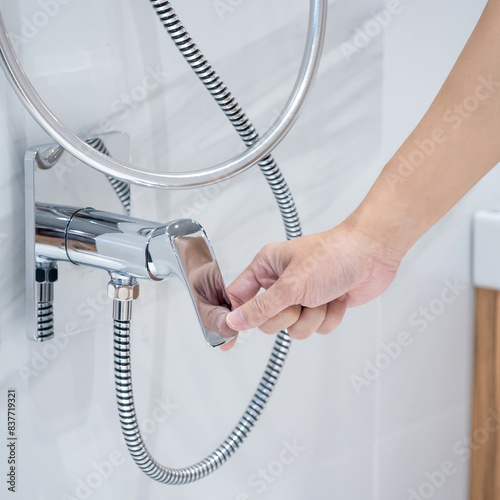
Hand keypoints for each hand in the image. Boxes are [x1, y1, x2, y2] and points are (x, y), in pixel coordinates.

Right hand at [221, 220, 402, 349]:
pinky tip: (337, 299)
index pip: (239, 295)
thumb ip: (261, 307)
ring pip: (294, 329)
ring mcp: (302, 296)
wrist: (372, 255)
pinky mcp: (321, 307)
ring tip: (324, 297)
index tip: (226, 338)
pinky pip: (316, 329)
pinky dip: (329, 318)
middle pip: (268, 320)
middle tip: (301, 300)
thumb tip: (235, 322)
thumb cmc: (333, 255)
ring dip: (313, 317)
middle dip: (289, 316)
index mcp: (267, 267)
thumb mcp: (292, 284)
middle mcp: (281, 283)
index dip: (234, 317)